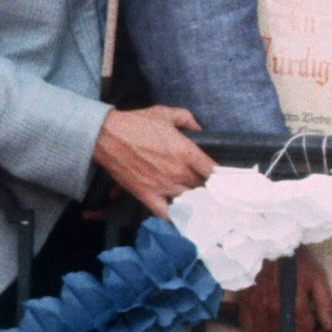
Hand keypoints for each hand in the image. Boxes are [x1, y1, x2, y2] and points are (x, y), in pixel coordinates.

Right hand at [92, 105, 214, 214]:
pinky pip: (166, 213)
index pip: (214, 171)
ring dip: (195, 202)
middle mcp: (178, 172)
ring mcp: (163, 186)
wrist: (107, 135)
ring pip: (189, 201)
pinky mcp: (147, 195)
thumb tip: (201, 130)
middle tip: (210, 189)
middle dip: (208, 188)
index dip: (222, 177)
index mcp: (186, 152)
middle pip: (203, 188)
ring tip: (200, 203)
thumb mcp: (166, 114)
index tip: (224, 179)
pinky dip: (176, 217)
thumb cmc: (137, 123)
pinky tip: (182, 217)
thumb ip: (189, 120)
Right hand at [230, 246, 331, 331]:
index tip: (307, 322)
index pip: (303, 331)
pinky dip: (255, 322)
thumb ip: (324, 303)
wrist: (269, 243)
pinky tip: (261, 312)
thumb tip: (328, 326)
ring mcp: (258, 306)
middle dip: (290, 328)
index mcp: (295, 304)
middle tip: (292, 317)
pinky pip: (248, 324)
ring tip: (277, 315)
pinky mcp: (243, 300)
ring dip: (273, 328)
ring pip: (266, 331)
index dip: (307, 329)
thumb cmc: (295, 259)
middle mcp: (275, 309)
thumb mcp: (316, 276)